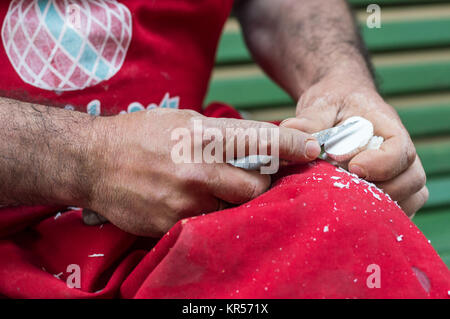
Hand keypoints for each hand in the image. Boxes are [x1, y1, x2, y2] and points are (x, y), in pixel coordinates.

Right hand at [86, 108, 320, 235]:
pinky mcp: (170, 224)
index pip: (259, 141)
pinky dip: (210, 217)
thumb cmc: (140, 135)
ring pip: (233, 211)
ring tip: (219, 193)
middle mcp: (197, 169)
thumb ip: (220, 135)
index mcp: (202, 136)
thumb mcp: (182, 121)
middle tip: (256, 181)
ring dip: (234, 204)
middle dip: (261, 187)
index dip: (291, 146)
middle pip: (256, 187)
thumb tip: (255, 145)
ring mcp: (184, 201)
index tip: (313, 149)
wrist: (93, 160)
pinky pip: (206, 225)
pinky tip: (196, 204)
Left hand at [280, 72, 427, 216]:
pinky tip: (354, 210)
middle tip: (347, 190)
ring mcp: (399, 170)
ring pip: (413, 195)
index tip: (353, 168)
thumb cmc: (333, 102)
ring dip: (385, 205)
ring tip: (349, 201)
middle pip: (412, 179)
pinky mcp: (390, 185)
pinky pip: (403, 205)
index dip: (381, 165)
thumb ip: (310, 120)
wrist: (338, 103)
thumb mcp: (321, 104)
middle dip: (382, 191)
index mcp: (387, 128)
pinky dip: (384, 212)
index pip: (400, 151)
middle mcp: (399, 151)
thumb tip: (291, 131)